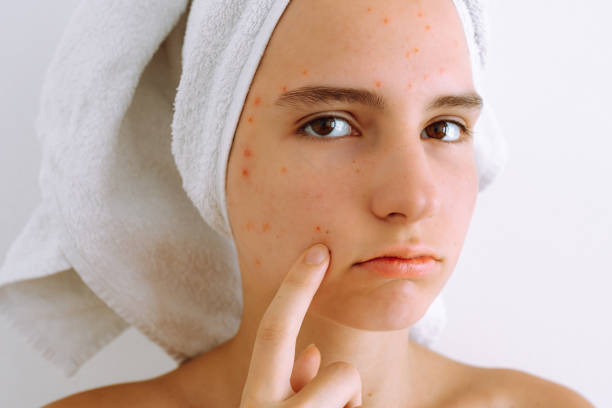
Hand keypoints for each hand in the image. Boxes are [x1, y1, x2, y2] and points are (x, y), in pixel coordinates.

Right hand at [239, 243, 362, 407]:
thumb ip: (293, 386)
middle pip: (290, 336)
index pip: (272, 332)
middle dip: (302, 289)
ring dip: (349, 399)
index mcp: (255, 400)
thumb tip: (313, 351)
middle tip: (318, 251)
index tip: (317, 252)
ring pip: (346, 376)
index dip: (294, 288)